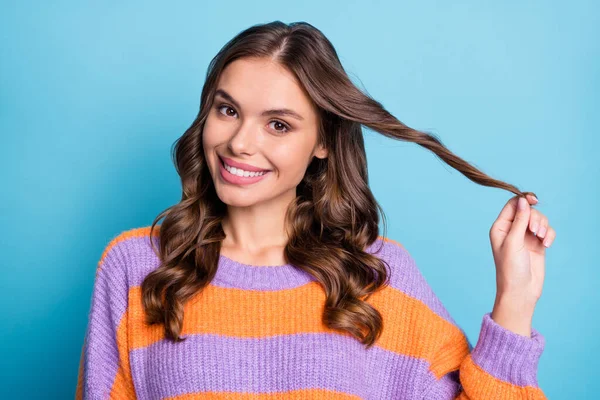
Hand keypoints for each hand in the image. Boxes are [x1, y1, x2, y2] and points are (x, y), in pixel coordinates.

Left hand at [488, 194, 555, 334]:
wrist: (521, 291)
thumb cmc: (511, 268)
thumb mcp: (514, 242)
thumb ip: (519, 220)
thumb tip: (523, 200)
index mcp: (500, 227)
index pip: (512, 205)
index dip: (523, 199)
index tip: (535, 200)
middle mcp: (512, 230)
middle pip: (528, 211)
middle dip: (535, 218)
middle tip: (534, 232)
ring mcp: (525, 237)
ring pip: (539, 220)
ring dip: (543, 226)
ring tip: (541, 239)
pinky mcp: (537, 244)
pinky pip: (546, 230)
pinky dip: (549, 234)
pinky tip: (546, 244)